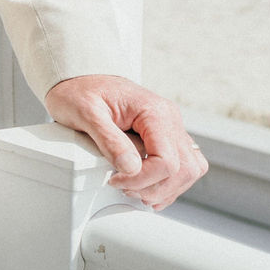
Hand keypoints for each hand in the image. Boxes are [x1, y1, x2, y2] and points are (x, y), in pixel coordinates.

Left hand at [45, 74, 207, 210]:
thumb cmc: (80, 91)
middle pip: (184, 169)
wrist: (80, 78)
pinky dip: (167, 183)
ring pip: (189, 171)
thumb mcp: (85, 112)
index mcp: (155, 111)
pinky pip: (182, 167)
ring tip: (135, 190)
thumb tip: (131, 167)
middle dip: (155, 188)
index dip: (144, 179)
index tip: (116, 180)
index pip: (167, 160)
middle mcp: (169, 119)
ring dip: (165, 189)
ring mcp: (170, 128)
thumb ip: (109, 140)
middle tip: (125, 189)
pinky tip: (145, 187)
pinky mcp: (165, 137)